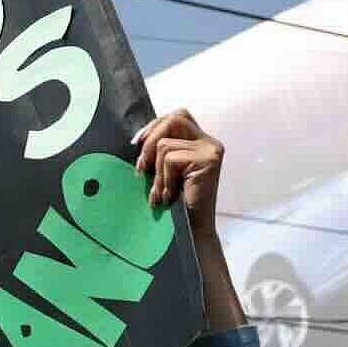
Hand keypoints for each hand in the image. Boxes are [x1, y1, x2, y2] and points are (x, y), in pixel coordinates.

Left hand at [135, 109, 222, 236]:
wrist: (192, 229)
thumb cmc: (175, 203)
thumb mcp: (164, 172)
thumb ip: (159, 152)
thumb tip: (138, 138)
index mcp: (200, 141)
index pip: (177, 116)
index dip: (154, 126)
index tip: (136, 143)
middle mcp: (209, 142)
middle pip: (174, 119)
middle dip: (150, 140)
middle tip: (141, 167)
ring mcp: (211, 150)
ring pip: (165, 145)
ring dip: (156, 173)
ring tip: (161, 193)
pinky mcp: (209, 160)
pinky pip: (170, 160)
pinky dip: (164, 180)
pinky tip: (170, 195)